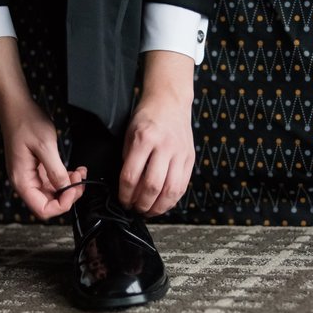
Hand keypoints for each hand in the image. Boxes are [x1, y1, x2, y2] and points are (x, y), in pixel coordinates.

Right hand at [0, 36, 85, 219]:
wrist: (17, 108)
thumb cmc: (26, 123)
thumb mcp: (45, 146)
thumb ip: (55, 171)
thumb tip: (65, 188)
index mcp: (22, 181)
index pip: (43, 210)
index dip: (62, 205)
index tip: (74, 189)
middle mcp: (25, 182)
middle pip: (49, 204)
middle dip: (68, 195)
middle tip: (80, 180)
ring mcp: (30, 176)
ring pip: (53, 194)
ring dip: (68, 187)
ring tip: (79, 172)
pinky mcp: (36, 169)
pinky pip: (52, 182)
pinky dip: (65, 178)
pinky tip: (74, 170)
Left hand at [118, 93, 194, 216]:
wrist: (170, 102)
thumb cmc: (147, 117)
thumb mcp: (129, 133)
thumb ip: (128, 158)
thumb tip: (127, 186)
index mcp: (144, 139)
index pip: (131, 175)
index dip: (125, 194)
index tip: (123, 200)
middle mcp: (164, 146)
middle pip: (152, 186)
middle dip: (141, 203)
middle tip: (135, 208)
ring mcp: (180, 153)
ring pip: (170, 189)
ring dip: (158, 206)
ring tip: (149, 211)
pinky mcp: (190, 158)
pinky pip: (182, 185)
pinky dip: (172, 199)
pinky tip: (163, 203)